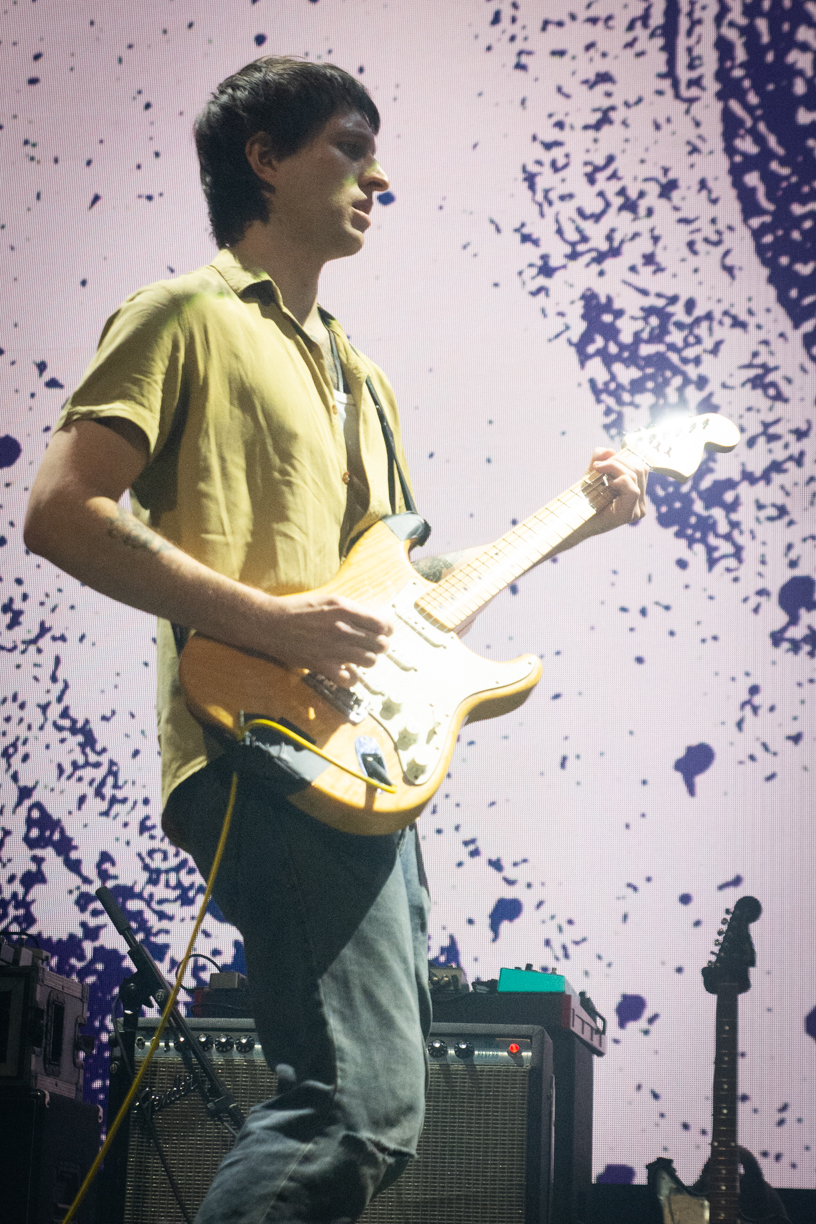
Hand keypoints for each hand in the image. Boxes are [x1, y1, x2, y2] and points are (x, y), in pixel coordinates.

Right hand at [261, 591, 393, 683]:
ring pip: (370, 661)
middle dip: (379, 646)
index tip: (384, 633)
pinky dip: (351, 677)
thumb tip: (373, 621)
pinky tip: (346, 670)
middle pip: (380, 644)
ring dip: (367, 660)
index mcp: (345, 610)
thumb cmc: (298, 610)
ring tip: (359, 657)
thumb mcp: (329, 601)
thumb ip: (351, 611)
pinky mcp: (322, 665)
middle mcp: (342, 629)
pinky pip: (350, 679)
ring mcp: (333, 648)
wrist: (271, 623)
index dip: (386, 630)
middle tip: (372, 646)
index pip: (382, 624)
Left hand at [575, 446, 648, 539]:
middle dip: (617, 461)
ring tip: (597, 472)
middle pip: (640, 469)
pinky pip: (632, 489)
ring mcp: (638, 510)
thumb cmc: (582, 500)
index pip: (640, 469)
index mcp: (637, 494)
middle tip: (596, 466)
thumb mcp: (593, 475)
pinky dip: (619, 481)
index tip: (600, 463)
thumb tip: (610, 450)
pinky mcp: (630, 515)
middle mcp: (641, 504)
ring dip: (614, 468)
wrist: (571, 522)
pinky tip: (607, 485)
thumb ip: (601, 460)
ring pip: (635, 476)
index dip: (622, 459)